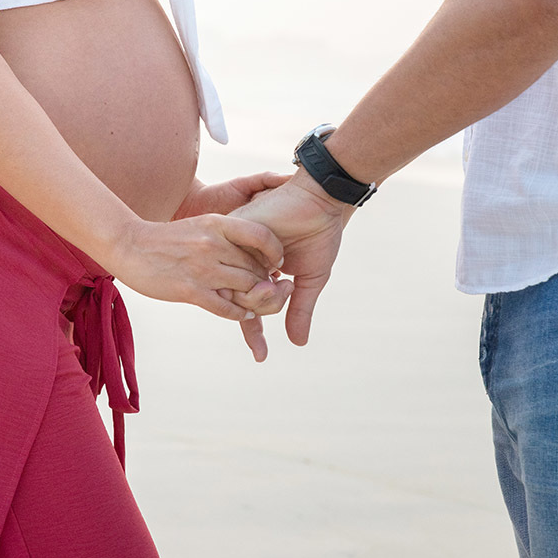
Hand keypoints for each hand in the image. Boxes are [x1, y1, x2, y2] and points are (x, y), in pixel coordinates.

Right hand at [171, 172, 292, 319]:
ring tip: (259, 301)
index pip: (262, 236)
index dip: (275, 251)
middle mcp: (213, 244)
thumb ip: (226, 236)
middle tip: (272, 288)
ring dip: (256, 298)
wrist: (129, 246)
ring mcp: (202, 268)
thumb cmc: (168, 238)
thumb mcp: (201, 225)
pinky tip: (243, 313)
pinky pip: (227, 308)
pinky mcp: (191, 291)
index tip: (276, 262)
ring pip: (247, 289)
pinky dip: (240, 313)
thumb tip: (255, 251)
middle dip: (267, 280)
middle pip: (257, 267)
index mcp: (217, 224)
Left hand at [230, 172, 351, 359]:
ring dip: (265, 295)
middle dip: (265, 308)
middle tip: (286, 290)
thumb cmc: (319, 234)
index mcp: (259, 272)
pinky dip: (262, 275)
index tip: (260, 356)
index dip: (253, 332)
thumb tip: (298, 343)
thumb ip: (300, 310)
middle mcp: (244, 262)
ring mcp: (238, 249)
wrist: (322, 201)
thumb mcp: (311, 279)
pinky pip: (240, 272)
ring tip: (284, 280)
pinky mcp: (235, 234)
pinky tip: (278, 265)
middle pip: (242, 305)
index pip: (247, 308)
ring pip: (238, 292)